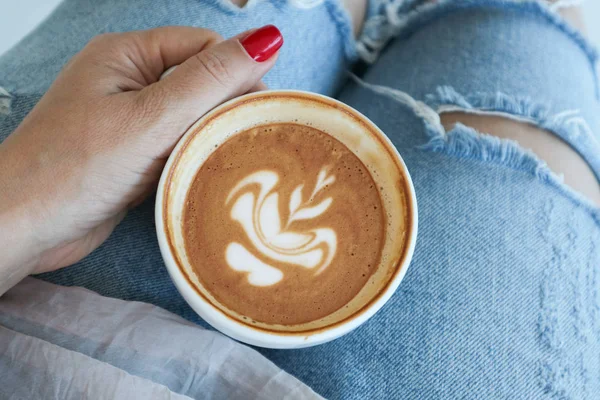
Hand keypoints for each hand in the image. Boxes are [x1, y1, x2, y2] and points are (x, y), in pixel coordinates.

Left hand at [0, 25, 282, 291]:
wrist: (23, 230)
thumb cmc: (74, 170)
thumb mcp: (150, 119)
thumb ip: (210, 80)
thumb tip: (266, 38)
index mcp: (126, 56)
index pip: (202, 47)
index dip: (238, 72)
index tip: (264, 107)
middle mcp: (128, 83)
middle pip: (200, 83)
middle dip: (228, 108)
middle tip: (254, 139)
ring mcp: (129, 121)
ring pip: (192, 118)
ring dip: (214, 137)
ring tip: (237, 159)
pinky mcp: (133, 156)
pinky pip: (178, 146)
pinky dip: (197, 158)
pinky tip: (211, 173)